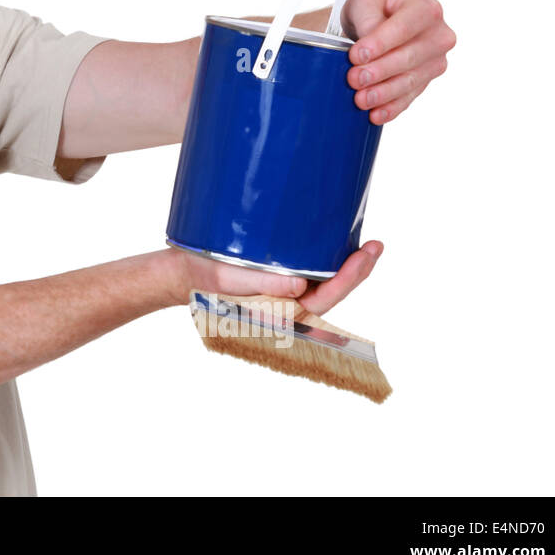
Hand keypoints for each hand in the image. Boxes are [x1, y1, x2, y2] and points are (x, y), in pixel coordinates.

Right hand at [167, 240, 383, 314]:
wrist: (178, 274)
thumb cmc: (200, 279)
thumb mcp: (227, 280)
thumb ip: (262, 284)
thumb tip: (302, 286)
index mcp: (279, 313)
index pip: (324, 297)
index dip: (349, 278)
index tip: (366, 255)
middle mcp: (286, 305)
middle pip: (331, 291)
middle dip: (356, 270)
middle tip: (376, 244)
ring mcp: (282, 293)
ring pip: (322, 283)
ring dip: (344, 265)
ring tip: (364, 243)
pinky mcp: (276, 280)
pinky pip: (308, 272)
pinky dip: (324, 258)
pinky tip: (332, 241)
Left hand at [340, 0, 455, 124]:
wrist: (379, 20)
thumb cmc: (374, 7)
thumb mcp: (365, 1)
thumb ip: (368, 17)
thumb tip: (368, 45)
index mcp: (425, 8)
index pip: (404, 28)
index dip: (380, 43)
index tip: (357, 55)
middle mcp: (438, 35)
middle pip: (409, 57)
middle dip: (379, 71)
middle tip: (354, 79)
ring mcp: (435, 60)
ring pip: (410, 80)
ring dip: (384, 92)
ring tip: (360, 99)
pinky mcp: (426, 80)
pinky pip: (410, 97)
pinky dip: (392, 107)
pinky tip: (376, 115)